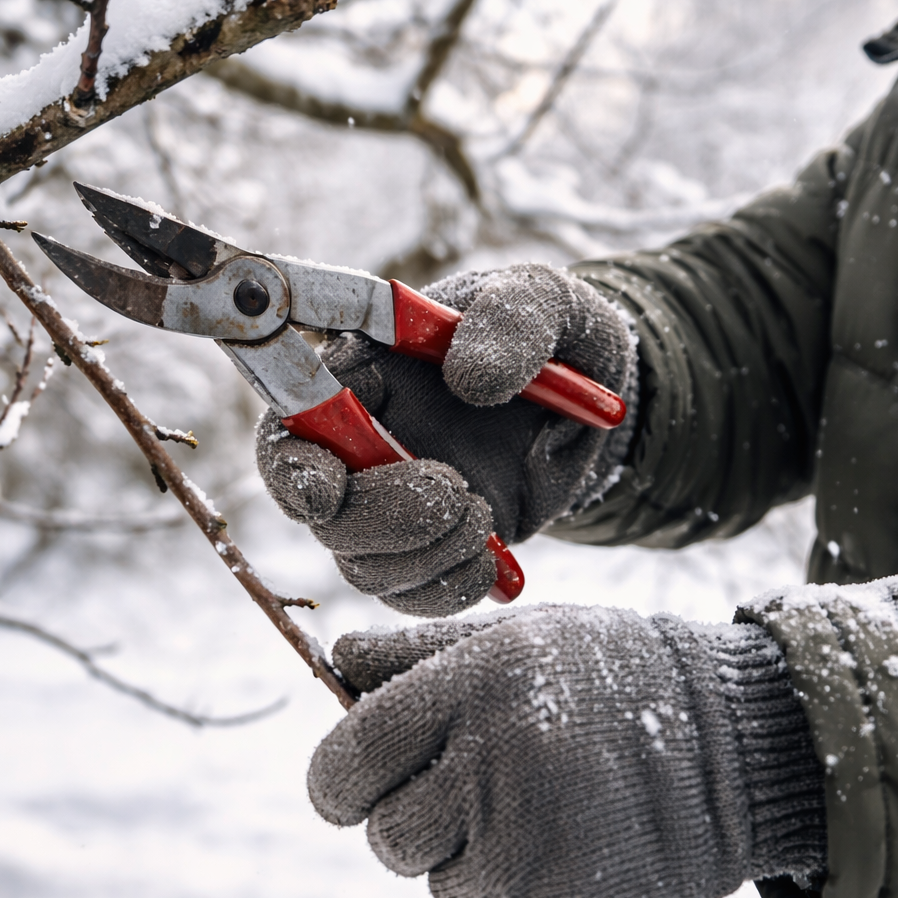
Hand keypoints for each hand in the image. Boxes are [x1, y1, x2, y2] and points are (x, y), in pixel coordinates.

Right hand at [256, 264, 636, 615]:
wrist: (606, 394)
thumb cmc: (554, 332)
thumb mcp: (547, 303)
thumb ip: (512, 322)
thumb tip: (469, 378)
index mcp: (365, 371)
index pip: (291, 427)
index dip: (291, 467)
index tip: (327, 490)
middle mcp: (364, 442)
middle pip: (322, 512)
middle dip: (384, 517)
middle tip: (461, 494)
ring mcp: (395, 501)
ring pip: (362, 564)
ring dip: (424, 555)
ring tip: (486, 514)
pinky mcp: (432, 546)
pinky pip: (410, 594)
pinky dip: (448, 588)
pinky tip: (491, 558)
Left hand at [307, 606, 825, 897]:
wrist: (741, 742)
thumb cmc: (615, 679)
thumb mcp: (519, 641)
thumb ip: (420, 655)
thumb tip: (337, 662)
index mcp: (470, 688)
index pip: (346, 763)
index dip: (341, 783)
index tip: (359, 786)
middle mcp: (491, 765)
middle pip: (387, 836)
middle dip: (416, 823)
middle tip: (478, 794)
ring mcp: (527, 843)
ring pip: (443, 887)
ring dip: (476, 863)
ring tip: (544, 813)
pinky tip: (569, 850)